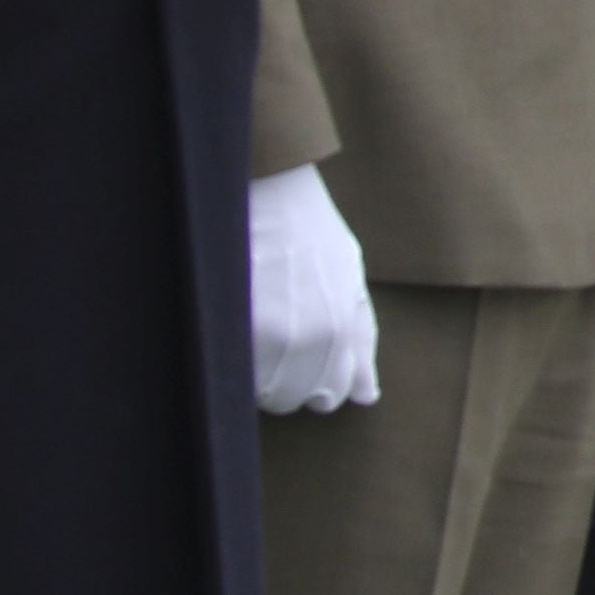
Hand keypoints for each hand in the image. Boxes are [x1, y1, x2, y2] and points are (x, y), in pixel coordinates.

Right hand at [249, 163, 380, 414]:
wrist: (273, 195)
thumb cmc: (315, 236)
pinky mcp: (229, 323)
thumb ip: (362, 343)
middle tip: (275, 340)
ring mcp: (265, 333)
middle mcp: (307, 338)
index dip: (313, 383)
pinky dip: (231, 358)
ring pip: (256, 391)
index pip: (327, 396)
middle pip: (288, 399)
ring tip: (254, 329)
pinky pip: (229, 369)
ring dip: (253, 372)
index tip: (302, 360)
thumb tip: (365, 397)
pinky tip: (235, 327)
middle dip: (283, 380)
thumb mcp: (352, 282)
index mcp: (341, 330)